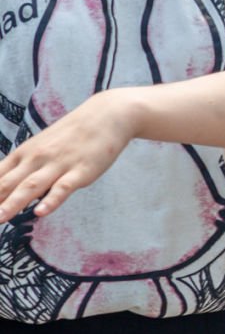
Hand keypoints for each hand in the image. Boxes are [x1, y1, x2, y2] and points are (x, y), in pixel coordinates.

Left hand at [0, 88, 138, 222]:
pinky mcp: (81, 170)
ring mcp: (59, 164)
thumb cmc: (73, 133)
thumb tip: (6, 188)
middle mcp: (36, 158)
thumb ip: (25, 167)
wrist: (106, 115)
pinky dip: (52, 200)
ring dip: (13, 203)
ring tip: (0, 218)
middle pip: (8, 184)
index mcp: (24, 154)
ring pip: (31, 186)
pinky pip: (63, 187)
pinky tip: (41, 212)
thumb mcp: (43, 146)